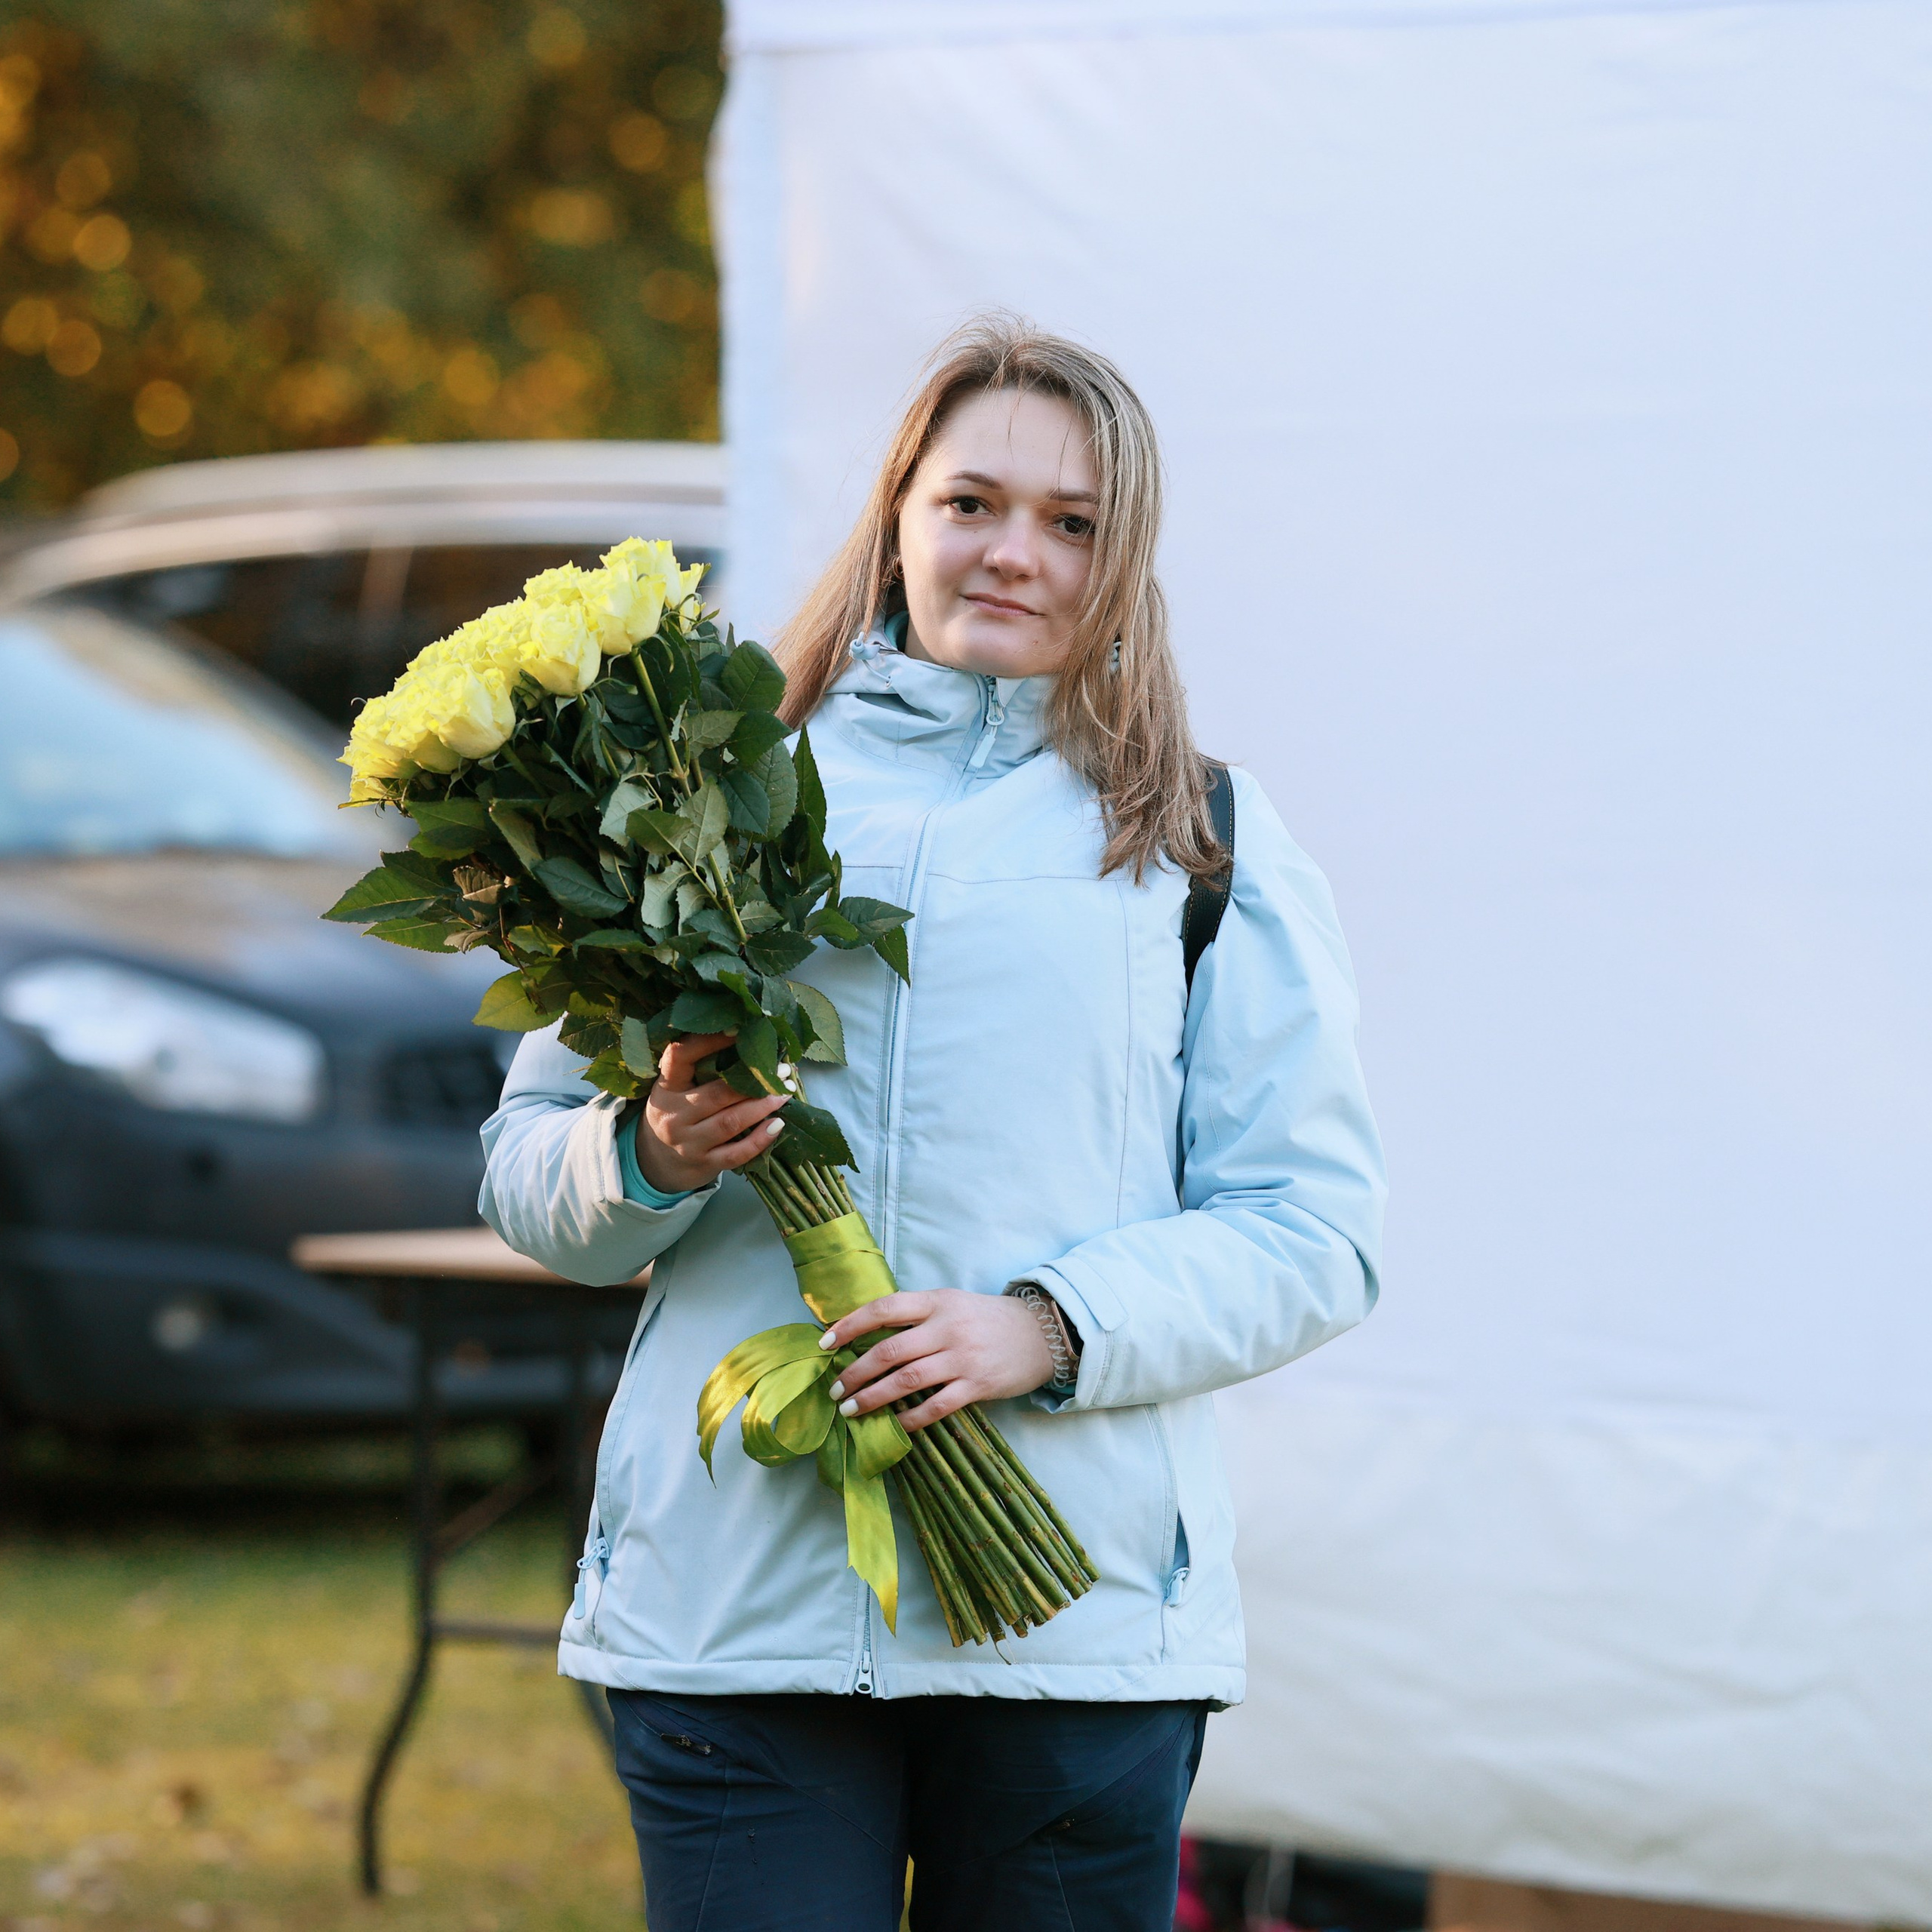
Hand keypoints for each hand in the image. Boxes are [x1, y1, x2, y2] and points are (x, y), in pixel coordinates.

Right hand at [634, 1033, 788, 1194]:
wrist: (657, 1162)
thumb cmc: (676, 1114)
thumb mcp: (675, 1090)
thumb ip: (699, 1071)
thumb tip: (749, 1042)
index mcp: (666, 1088)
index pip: (680, 1057)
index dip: (708, 1041)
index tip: (739, 1029)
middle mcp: (674, 1115)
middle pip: (716, 1094)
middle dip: (753, 1080)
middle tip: (780, 1069)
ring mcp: (688, 1143)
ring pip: (729, 1122)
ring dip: (761, 1107)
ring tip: (784, 1094)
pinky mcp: (705, 1164)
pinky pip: (736, 1154)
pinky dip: (760, 1140)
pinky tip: (778, 1125)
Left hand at [819, 1289, 1053, 1432]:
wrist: (1042, 1333)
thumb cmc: (986, 1319)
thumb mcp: (952, 1303)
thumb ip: (917, 1316)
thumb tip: (868, 1337)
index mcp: (937, 1301)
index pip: (884, 1309)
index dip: (850, 1325)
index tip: (825, 1342)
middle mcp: (947, 1327)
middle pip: (890, 1351)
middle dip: (855, 1372)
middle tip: (835, 1390)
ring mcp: (962, 1358)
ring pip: (907, 1380)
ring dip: (873, 1397)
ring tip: (851, 1410)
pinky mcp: (977, 1385)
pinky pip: (936, 1406)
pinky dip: (911, 1418)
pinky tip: (893, 1427)